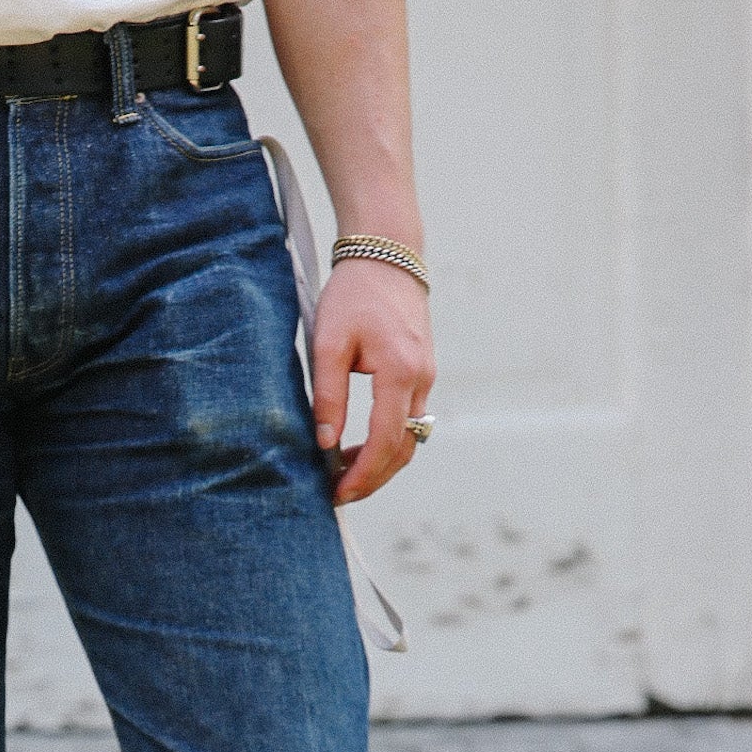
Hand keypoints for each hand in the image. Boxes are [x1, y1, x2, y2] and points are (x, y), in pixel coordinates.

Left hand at [311, 259, 434, 504]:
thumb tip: (325, 443)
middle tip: (339, 495)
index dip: (363, 474)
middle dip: (373, 478)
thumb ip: (327, 395)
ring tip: (344, 476)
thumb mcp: (329, 344)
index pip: (386, 441)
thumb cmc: (353, 295)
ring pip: (410, 439)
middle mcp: (422, 378)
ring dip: (381, 464)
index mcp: (400, 372)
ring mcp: (427, 376)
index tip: (338, 494)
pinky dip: (387, 443)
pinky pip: (409, 421)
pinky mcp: (422, 373)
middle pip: (404, 449)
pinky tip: (358, 449)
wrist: (387, 256)